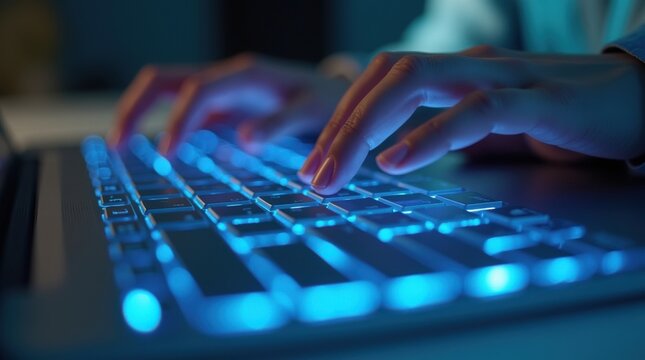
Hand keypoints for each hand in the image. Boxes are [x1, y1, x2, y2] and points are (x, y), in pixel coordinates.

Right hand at [109, 54, 348, 154]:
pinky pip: (182, 110)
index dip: (178, 120)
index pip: (198, 90)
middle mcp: (226, 77)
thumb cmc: (323, 100)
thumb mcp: (311, 111)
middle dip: (136, 108)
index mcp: (245, 75)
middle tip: (118, 146)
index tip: (167, 155)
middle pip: (164, 80)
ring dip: (141, 114)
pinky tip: (159, 152)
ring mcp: (220, 90)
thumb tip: (246, 139)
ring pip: (166, 91)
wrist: (332, 91)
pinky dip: (164, 127)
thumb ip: (282, 124)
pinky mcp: (221, 105)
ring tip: (122, 148)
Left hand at [299, 46, 644, 193]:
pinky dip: (430, 135)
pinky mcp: (538, 99)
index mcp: (455, 71)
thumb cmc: (561, 118)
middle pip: (384, 78)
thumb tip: (402, 159)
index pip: (380, 82)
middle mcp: (469, 64)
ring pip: (415, 82)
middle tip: (311, 177)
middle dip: (339, 128)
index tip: (315, 166)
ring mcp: (502, 75)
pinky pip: (475, 109)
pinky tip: (397, 162)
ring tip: (335, 173)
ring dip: (365, 130)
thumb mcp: (490, 129)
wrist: (639, 101)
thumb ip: (448, 136)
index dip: (341, 120)